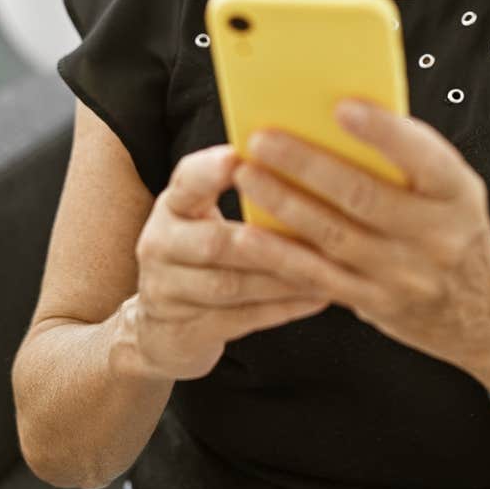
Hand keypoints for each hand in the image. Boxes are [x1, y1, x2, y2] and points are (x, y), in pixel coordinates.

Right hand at [120, 144, 343, 381]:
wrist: (163, 329)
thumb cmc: (203, 257)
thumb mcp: (205, 219)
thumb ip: (243, 194)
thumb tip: (308, 162)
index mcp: (172, 206)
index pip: (186, 181)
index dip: (209, 171)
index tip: (237, 158)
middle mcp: (160, 244)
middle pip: (214, 242)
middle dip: (268, 241)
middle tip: (318, 232)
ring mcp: (167, 291)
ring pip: (231, 285)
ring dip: (283, 278)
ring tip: (329, 270)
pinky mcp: (185, 330)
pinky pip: (240, 319)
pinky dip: (282, 308)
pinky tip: (318, 298)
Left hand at [230, 99, 489, 371]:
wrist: (477, 308)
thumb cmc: (451, 226)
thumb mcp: (449, 186)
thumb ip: (408, 154)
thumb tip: (341, 113)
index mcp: (455, 194)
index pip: (423, 157)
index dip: (383, 133)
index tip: (341, 107)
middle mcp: (436, 236)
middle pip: (364, 197)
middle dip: (307, 165)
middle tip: (263, 140)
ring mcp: (404, 275)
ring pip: (334, 237)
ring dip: (284, 204)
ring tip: (247, 176)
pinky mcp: (373, 302)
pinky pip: (319, 278)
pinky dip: (280, 256)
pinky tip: (249, 235)